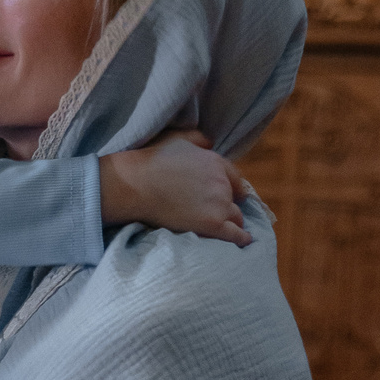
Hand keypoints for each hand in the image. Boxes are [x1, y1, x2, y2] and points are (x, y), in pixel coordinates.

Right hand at [99, 130, 249, 245]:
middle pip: (235, 199)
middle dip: (228, 205)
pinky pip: (235, 234)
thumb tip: (209, 142)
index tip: (229, 196)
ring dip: (232, 221)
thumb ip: (198, 139)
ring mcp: (219, 204)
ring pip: (237, 217)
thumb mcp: (177, 139)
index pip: (235, 179)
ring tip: (227, 228)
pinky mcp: (212, 224)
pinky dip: (241, 238)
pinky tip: (244, 240)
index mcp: (215, 162)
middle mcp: (222, 183)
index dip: (231, 189)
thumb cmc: (151, 161)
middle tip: (216, 212)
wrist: (135, 185)